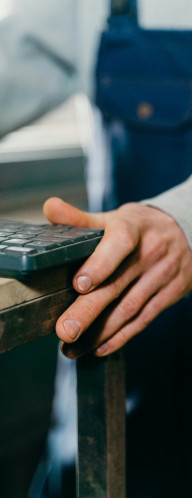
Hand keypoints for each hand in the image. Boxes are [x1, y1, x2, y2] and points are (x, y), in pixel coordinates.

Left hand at [44, 197, 191, 357]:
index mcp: (132, 228)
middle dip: (88, 310)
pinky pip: (144, 319)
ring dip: (99, 333)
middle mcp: (150, 252)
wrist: (186, 232)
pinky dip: (121, 336)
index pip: (119, 243)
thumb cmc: (141, 227)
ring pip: (129, 309)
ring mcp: (162, 275)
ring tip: (71, 347)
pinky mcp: (171, 294)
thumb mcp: (115, 218)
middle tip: (65, 329)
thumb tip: (49, 207)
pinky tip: (99, 348)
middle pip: (117, 285)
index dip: (100, 264)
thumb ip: (80, 219)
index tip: (79, 284)